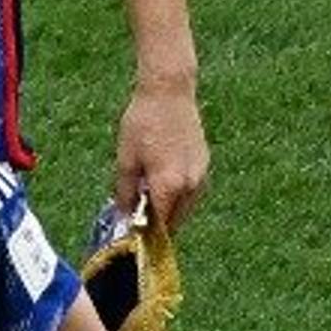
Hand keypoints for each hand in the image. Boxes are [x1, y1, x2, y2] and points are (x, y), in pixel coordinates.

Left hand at [114, 80, 207, 232]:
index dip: (147, 234)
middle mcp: (191, 184)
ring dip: (169, 209)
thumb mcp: (125, 160)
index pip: (161, 224)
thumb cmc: (142, 124)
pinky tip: (159, 184)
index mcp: (169, 186)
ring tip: (145, 201)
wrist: (169, 94)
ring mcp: (201, 174)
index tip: (133, 237)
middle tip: (136, 220)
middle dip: (158, 224)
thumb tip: (125, 215)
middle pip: (176, 219)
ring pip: (186, 205)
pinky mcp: (205, 163)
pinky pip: (192, 190)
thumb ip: (125, 192)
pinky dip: (177, 194)